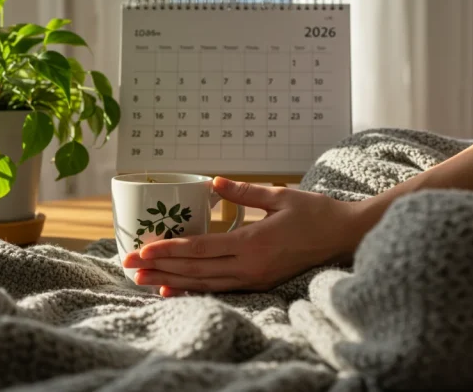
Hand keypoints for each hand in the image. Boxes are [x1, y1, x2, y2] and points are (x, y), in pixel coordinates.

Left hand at [121, 177, 364, 296]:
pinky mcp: (258, 282)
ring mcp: (254, 278)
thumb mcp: (280, 196)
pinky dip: (194, 288)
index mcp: (253, 243)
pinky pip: (219, 289)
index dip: (169, 250)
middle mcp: (250, 266)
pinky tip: (173, 287)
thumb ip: (244, 192)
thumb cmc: (315, 213)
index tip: (142, 250)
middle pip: (195, 271)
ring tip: (142, 279)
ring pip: (204, 283)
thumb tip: (214, 183)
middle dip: (159, 268)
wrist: (344, 237)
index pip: (201, 249)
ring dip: (171, 280)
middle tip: (129, 266)